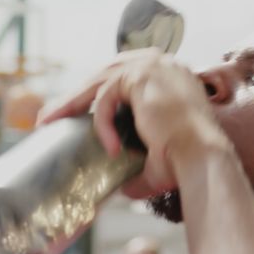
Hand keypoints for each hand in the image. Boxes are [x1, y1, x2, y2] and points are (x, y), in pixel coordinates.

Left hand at [39, 48, 229, 197]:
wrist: (202, 156)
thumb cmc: (189, 159)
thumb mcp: (158, 156)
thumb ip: (140, 162)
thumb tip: (125, 189)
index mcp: (171, 76)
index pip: (124, 76)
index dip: (98, 90)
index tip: (76, 109)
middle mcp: (164, 64)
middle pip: (106, 74)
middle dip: (75, 95)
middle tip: (51, 116)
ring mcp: (153, 66)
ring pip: (99, 82)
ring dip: (71, 102)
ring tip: (50, 121)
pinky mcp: (141, 76)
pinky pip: (106, 98)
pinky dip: (102, 124)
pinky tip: (110, 148)